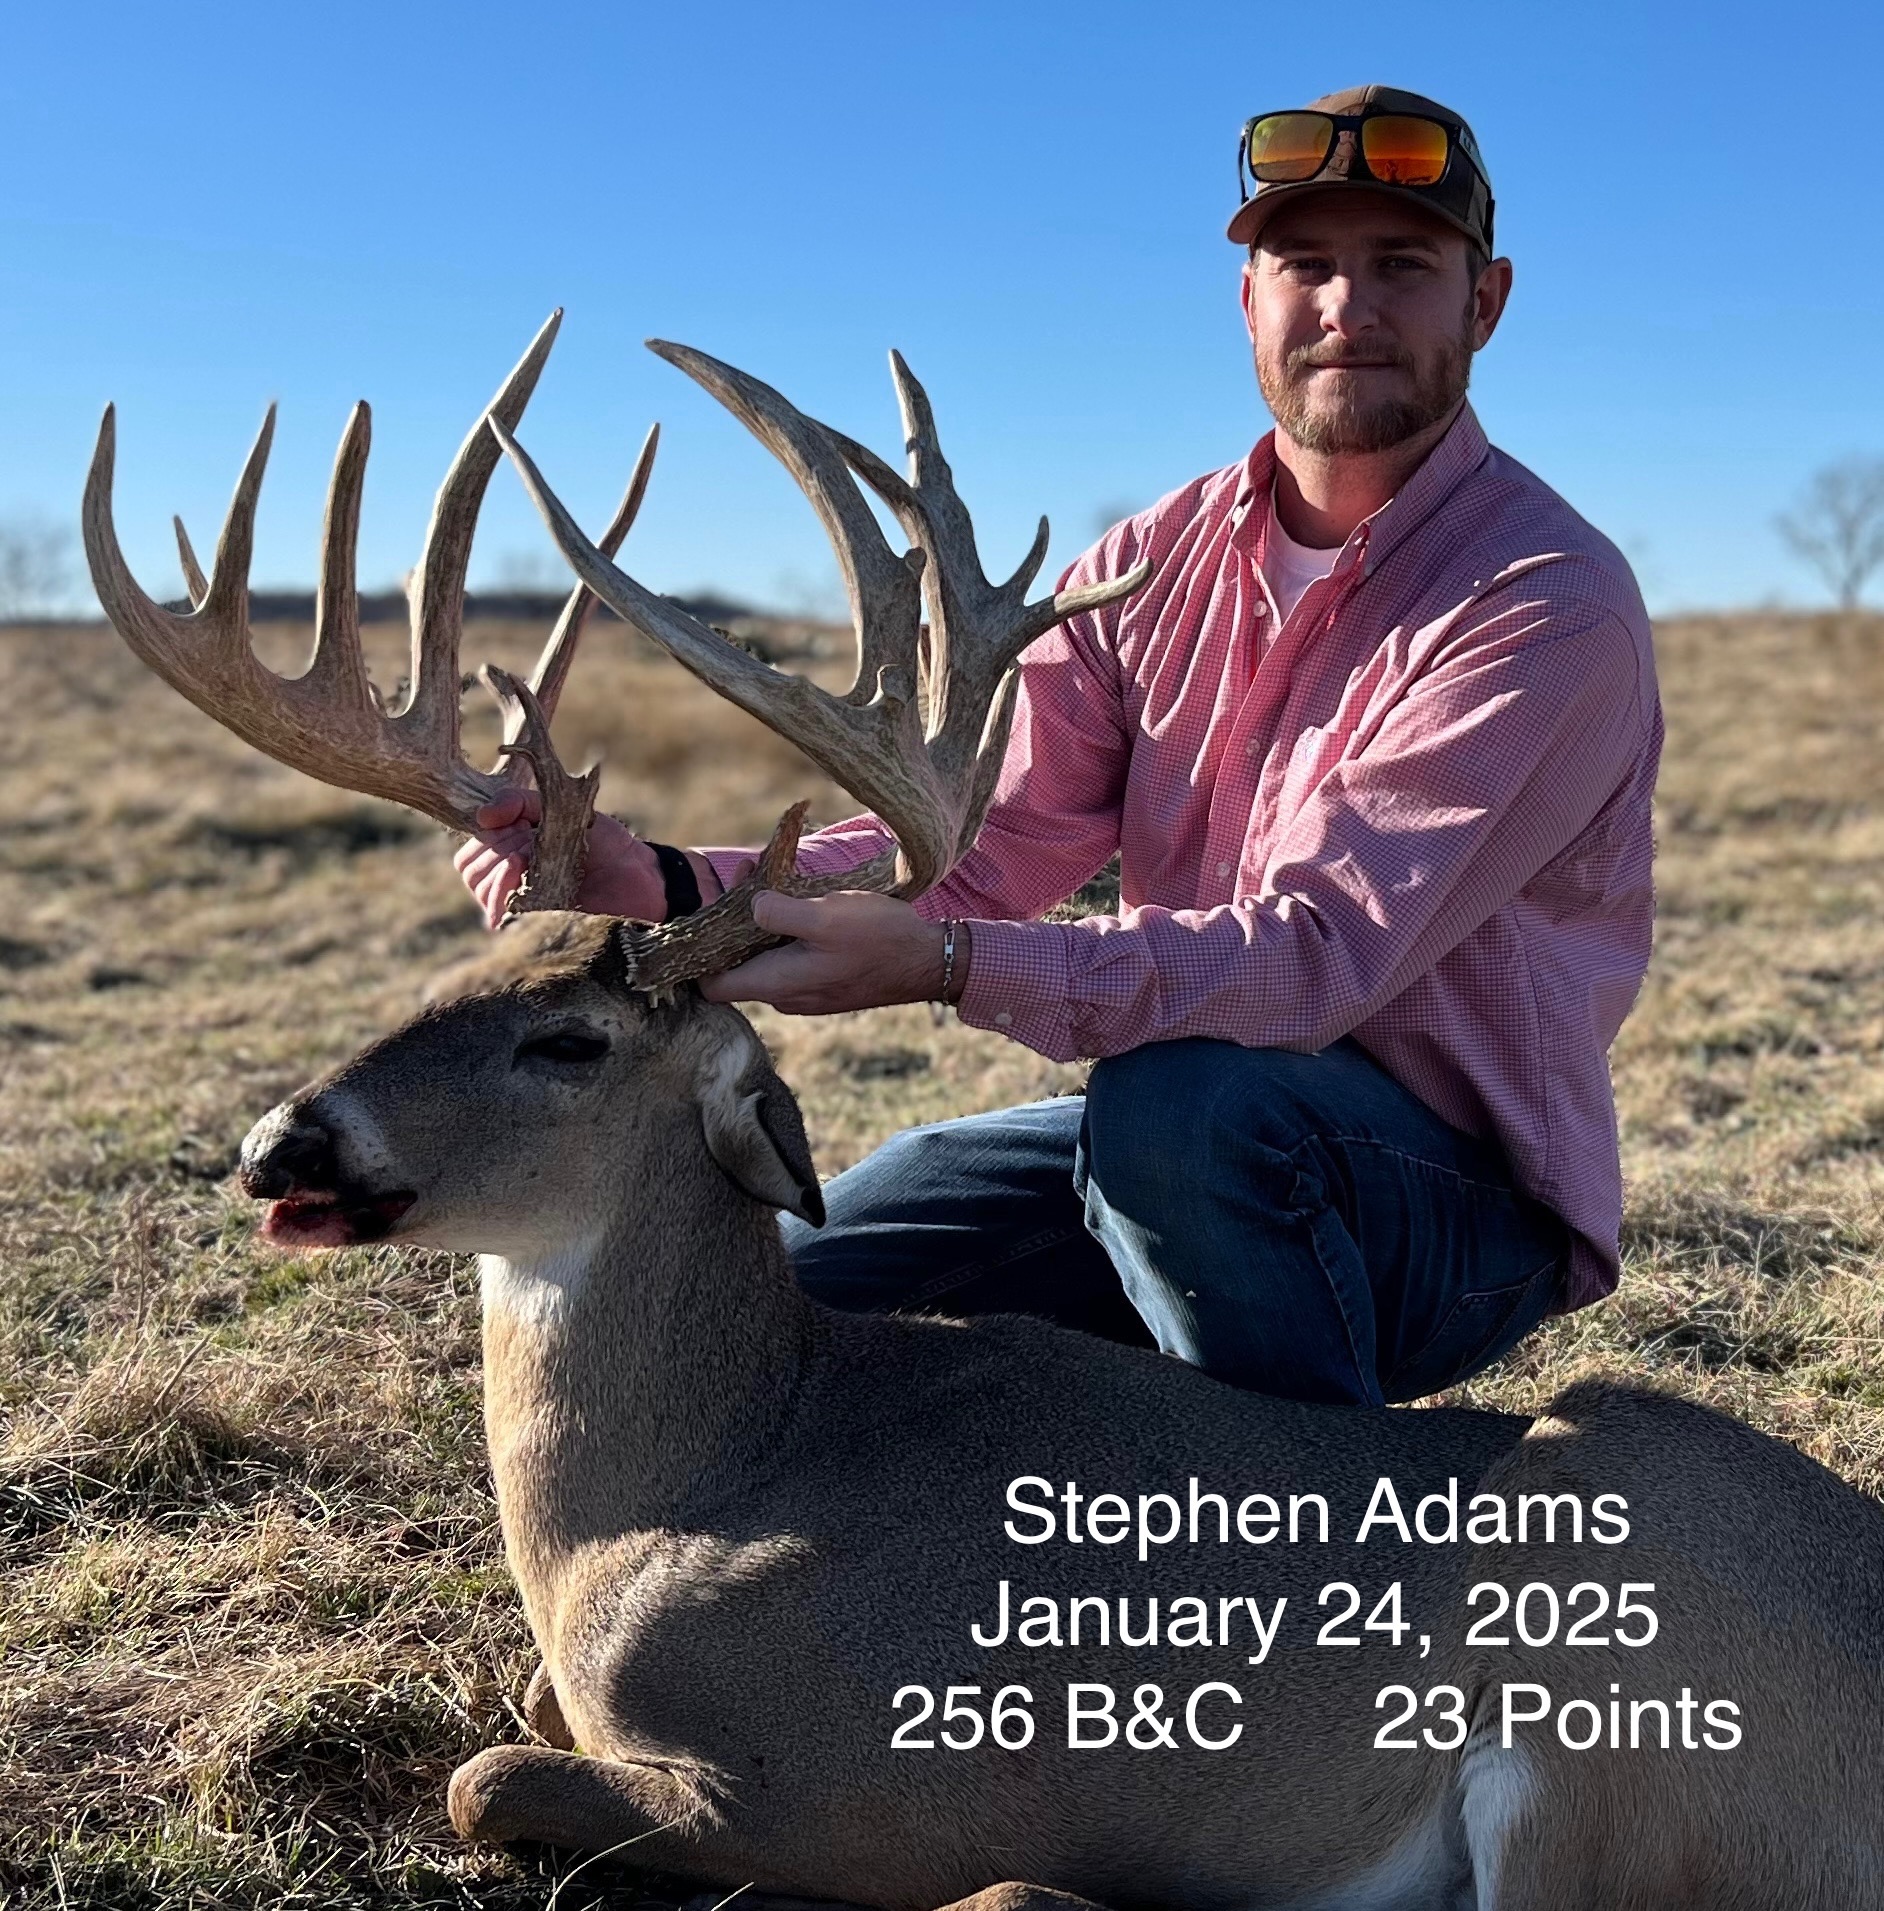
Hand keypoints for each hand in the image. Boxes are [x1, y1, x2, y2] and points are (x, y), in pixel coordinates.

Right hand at [453, 789, 666, 927]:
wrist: (639, 875)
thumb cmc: (604, 841)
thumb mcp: (561, 807)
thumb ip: (521, 803)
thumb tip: (481, 816)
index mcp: (514, 849)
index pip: (472, 848)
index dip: (487, 836)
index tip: (518, 827)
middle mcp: (513, 877)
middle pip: (471, 870)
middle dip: (491, 852)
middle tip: (524, 846)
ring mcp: (523, 900)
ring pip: (481, 891)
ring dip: (497, 873)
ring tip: (525, 862)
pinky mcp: (537, 921)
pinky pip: (500, 914)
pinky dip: (502, 896)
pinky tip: (521, 878)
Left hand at [699, 890, 949, 1013]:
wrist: (928, 961)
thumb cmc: (878, 939)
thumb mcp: (826, 916)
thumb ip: (779, 912)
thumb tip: (749, 906)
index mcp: (777, 984)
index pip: (712, 986)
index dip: (700, 955)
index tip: (707, 916)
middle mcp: (785, 995)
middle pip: (737, 966)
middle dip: (734, 922)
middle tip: (746, 877)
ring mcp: (805, 991)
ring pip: (765, 958)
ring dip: (762, 921)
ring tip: (772, 879)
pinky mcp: (823, 981)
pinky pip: (789, 957)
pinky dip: (786, 931)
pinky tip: (800, 901)